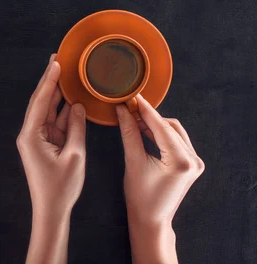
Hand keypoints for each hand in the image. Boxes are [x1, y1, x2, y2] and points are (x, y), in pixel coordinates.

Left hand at [17, 55, 86, 263]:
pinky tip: (71, 97)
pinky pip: (54, 122)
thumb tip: (77, 106)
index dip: (49, 81)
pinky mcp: (44, 144)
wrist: (51, 210)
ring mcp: (37, 138)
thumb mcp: (74, 155)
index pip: (41, 101)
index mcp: (31, 135)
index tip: (56, 62)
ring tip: (66, 72)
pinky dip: (63, 110)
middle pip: (41, 101)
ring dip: (57, 93)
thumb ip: (76, 127)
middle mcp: (30, 133)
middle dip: (49, 80)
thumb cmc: (61, 187)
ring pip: (48, 110)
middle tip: (58, 59)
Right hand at [116, 95, 204, 263]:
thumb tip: (122, 110)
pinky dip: (161, 134)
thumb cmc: (140, 196)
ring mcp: (195, 162)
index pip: (161, 126)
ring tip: (134, 120)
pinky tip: (145, 131)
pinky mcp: (191, 164)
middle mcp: (193, 159)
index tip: (132, 97)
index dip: (145, 110)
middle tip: (129, 110)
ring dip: (155, 125)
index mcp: (181, 160)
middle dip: (149, 117)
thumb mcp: (133, 161)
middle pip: (170, 126)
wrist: (151, 220)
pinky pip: (176, 141)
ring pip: (174, 131)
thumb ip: (129, 133)